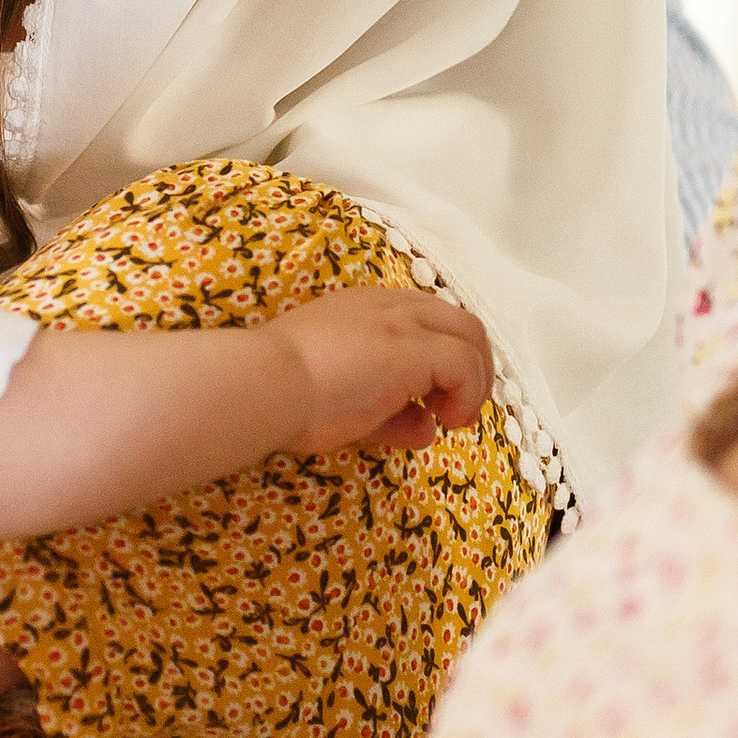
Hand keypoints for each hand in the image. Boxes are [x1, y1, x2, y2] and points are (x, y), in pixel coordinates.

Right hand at [274, 283, 492, 456]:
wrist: (264, 385)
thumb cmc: (284, 393)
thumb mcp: (345, 405)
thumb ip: (390, 414)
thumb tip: (427, 429)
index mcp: (363, 310)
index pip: (423, 321)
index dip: (438, 361)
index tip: (429, 401)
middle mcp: (389, 307)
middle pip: (458, 322)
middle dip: (471, 366)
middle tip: (456, 409)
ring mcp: (404, 324)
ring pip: (470, 336)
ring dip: (474, 381)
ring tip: (455, 417)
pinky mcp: (415, 348)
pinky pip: (465, 365)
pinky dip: (468, 394)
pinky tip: (446, 421)